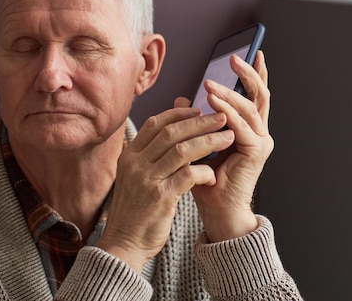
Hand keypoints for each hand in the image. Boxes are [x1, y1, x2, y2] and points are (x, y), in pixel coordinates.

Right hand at [95, 106, 234, 271]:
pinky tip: (213, 174)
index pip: (155, 123)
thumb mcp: (137, 175)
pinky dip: (205, 171)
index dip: (179, 113)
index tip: (198, 109)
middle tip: (221, 117)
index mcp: (129, 155)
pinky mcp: (161, 197)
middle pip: (172, 132)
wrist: (124, 242)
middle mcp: (136, 163)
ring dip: (209, 141)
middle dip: (200, 122)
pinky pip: (189, 175)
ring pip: (183, 150)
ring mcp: (147, 179)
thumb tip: (172, 128)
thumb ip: (153, 152)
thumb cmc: (136, 208)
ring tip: (228, 138)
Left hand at [186, 50, 273, 241]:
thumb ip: (193, 121)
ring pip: (249, 106)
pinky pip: (241, 125)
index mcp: (250, 128)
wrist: (217, 210)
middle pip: (260, 94)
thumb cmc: (207, 181)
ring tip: (211, 83)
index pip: (254, 95)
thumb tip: (180, 99)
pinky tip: (213, 102)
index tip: (250, 53)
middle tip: (234, 58)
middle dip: (248, 74)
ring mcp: (261, 141)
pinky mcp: (256, 151)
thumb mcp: (197, 143)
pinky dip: (227, 112)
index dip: (254, 74)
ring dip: (229, 93)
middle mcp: (260, 132)